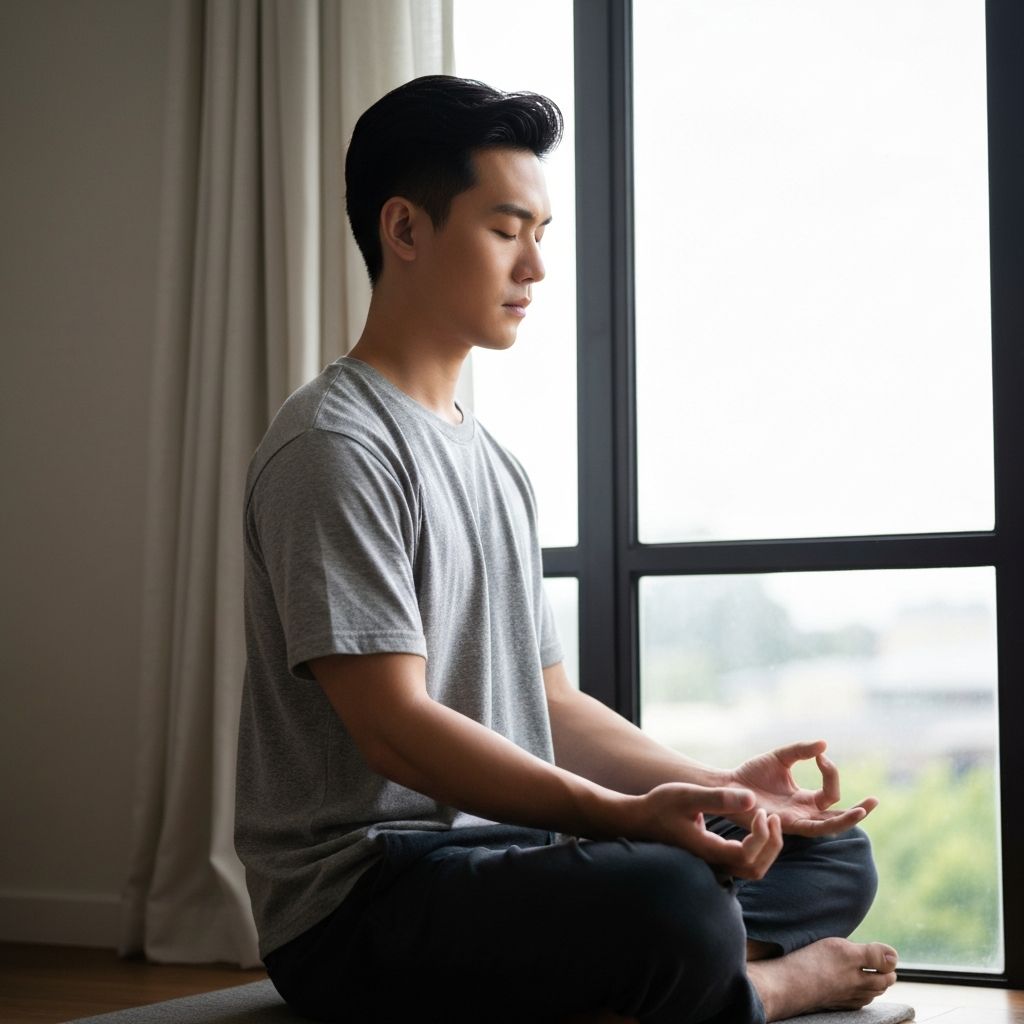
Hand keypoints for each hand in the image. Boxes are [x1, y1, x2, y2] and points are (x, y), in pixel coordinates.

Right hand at [631, 782, 782, 879]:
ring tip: (768, 822)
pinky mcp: (714, 860)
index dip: (762, 835)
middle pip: (756, 868)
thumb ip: (718, 798)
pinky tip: (756, 827)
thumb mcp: (688, 796)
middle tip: (772, 816)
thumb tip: (752, 798)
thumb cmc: (660, 806)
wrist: (640, 820)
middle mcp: (713, 864)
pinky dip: (758, 849)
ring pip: (752, 869)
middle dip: (772, 844)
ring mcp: (713, 865)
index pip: (747, 855)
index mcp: (707, 850)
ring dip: (767, 849)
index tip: (760, 811)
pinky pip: (744, 863)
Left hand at [727, 740, 877, 837]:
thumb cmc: (752, 774)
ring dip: (847, 819)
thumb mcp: (780, 757)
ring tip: (863, 811)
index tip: (821, 756)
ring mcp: (796, 821)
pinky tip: (838, 814)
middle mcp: (804, 813)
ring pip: (829, 826)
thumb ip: (800, 751)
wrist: (728, 784)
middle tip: (875, 801)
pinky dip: (827, 822)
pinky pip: (811, 828)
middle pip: (837, 815)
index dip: (831, 773)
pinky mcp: (785, 825)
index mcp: (804, 799)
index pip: (830, 792)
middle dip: (858, 811)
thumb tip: (824, 744)